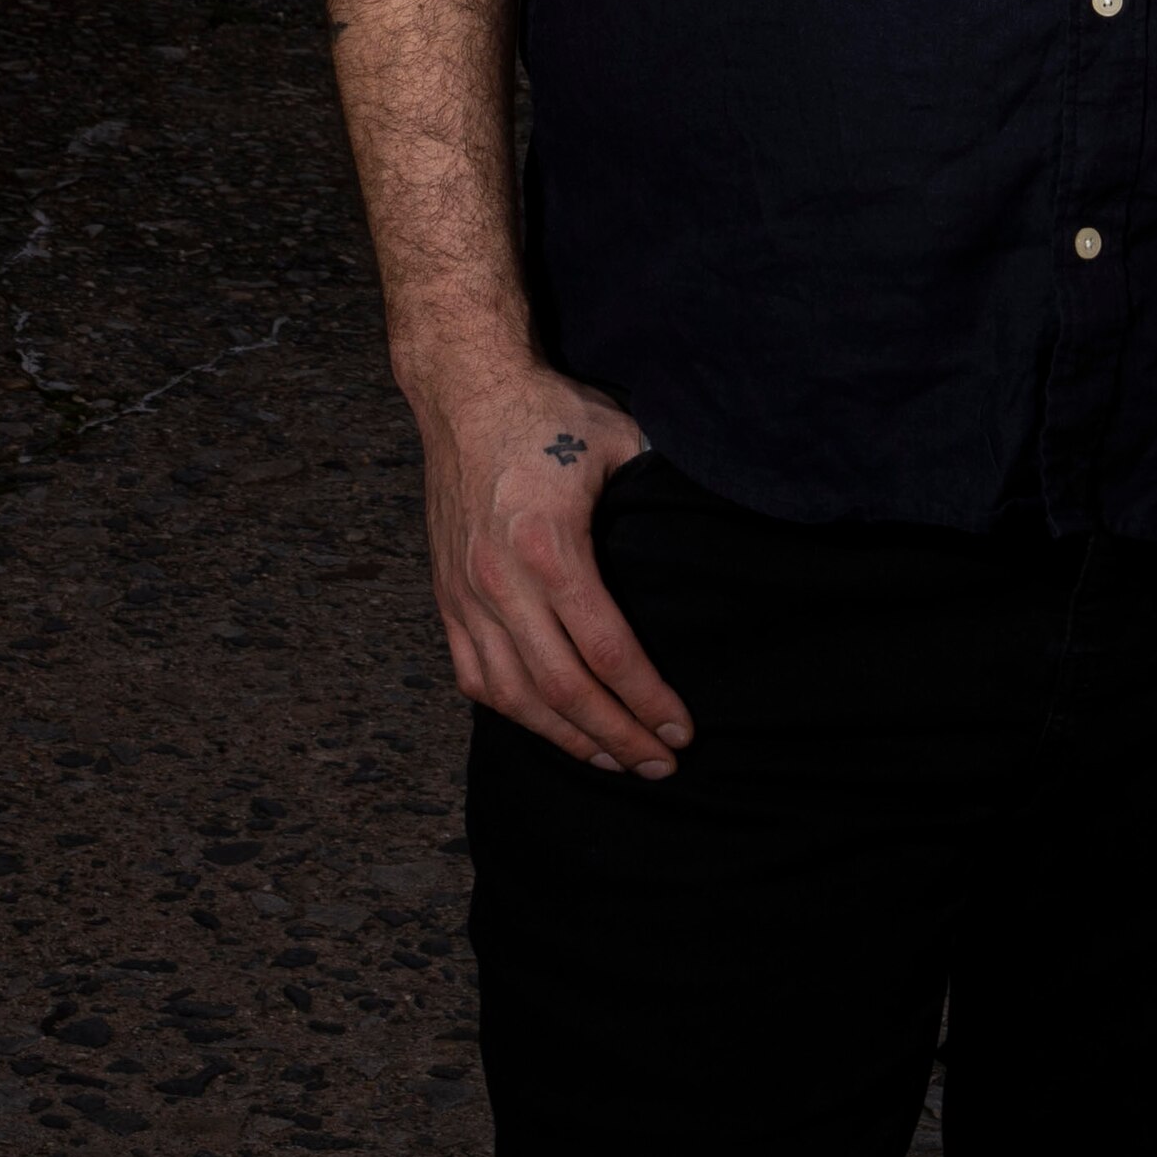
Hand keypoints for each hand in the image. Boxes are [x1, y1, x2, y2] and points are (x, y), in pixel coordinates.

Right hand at [409, 356, 695, 776]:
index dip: (647, 699)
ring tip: (613, 760)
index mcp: (550, 546)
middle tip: (660, 765)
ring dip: (567, 738)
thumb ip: (660, 490)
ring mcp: (466, 594)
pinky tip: (548, 728)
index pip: (607, 650)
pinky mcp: (446, 596)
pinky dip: (514, 713)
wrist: (465, 391)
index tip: (682, 729)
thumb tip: (711, 529)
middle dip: (617, 737)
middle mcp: (501, 581)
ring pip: (515, 696)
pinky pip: (477, 676)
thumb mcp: (621, 441)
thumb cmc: (550, 414)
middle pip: (563, 689)